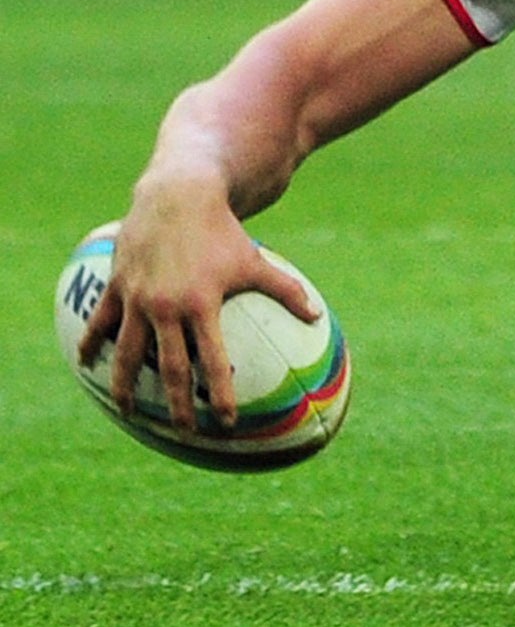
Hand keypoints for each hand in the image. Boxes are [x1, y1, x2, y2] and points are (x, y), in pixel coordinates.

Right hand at [81, 180, 315, 431]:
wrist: (178, 196)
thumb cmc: (222, 232)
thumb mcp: (255, 261)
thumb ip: (285, 289)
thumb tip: (316, 315)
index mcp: (202, 305)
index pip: (212, 361)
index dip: (219, 393)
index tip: (227, 421)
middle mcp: (166, 308)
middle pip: (168, 368)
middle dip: (176, 404)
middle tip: (184, 431)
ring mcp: (136, 299)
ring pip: (126, 353)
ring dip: (125, 385)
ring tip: (127, 410)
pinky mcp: (116, 287)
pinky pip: (100, 322)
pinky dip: (91, 343)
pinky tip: (86, 363)